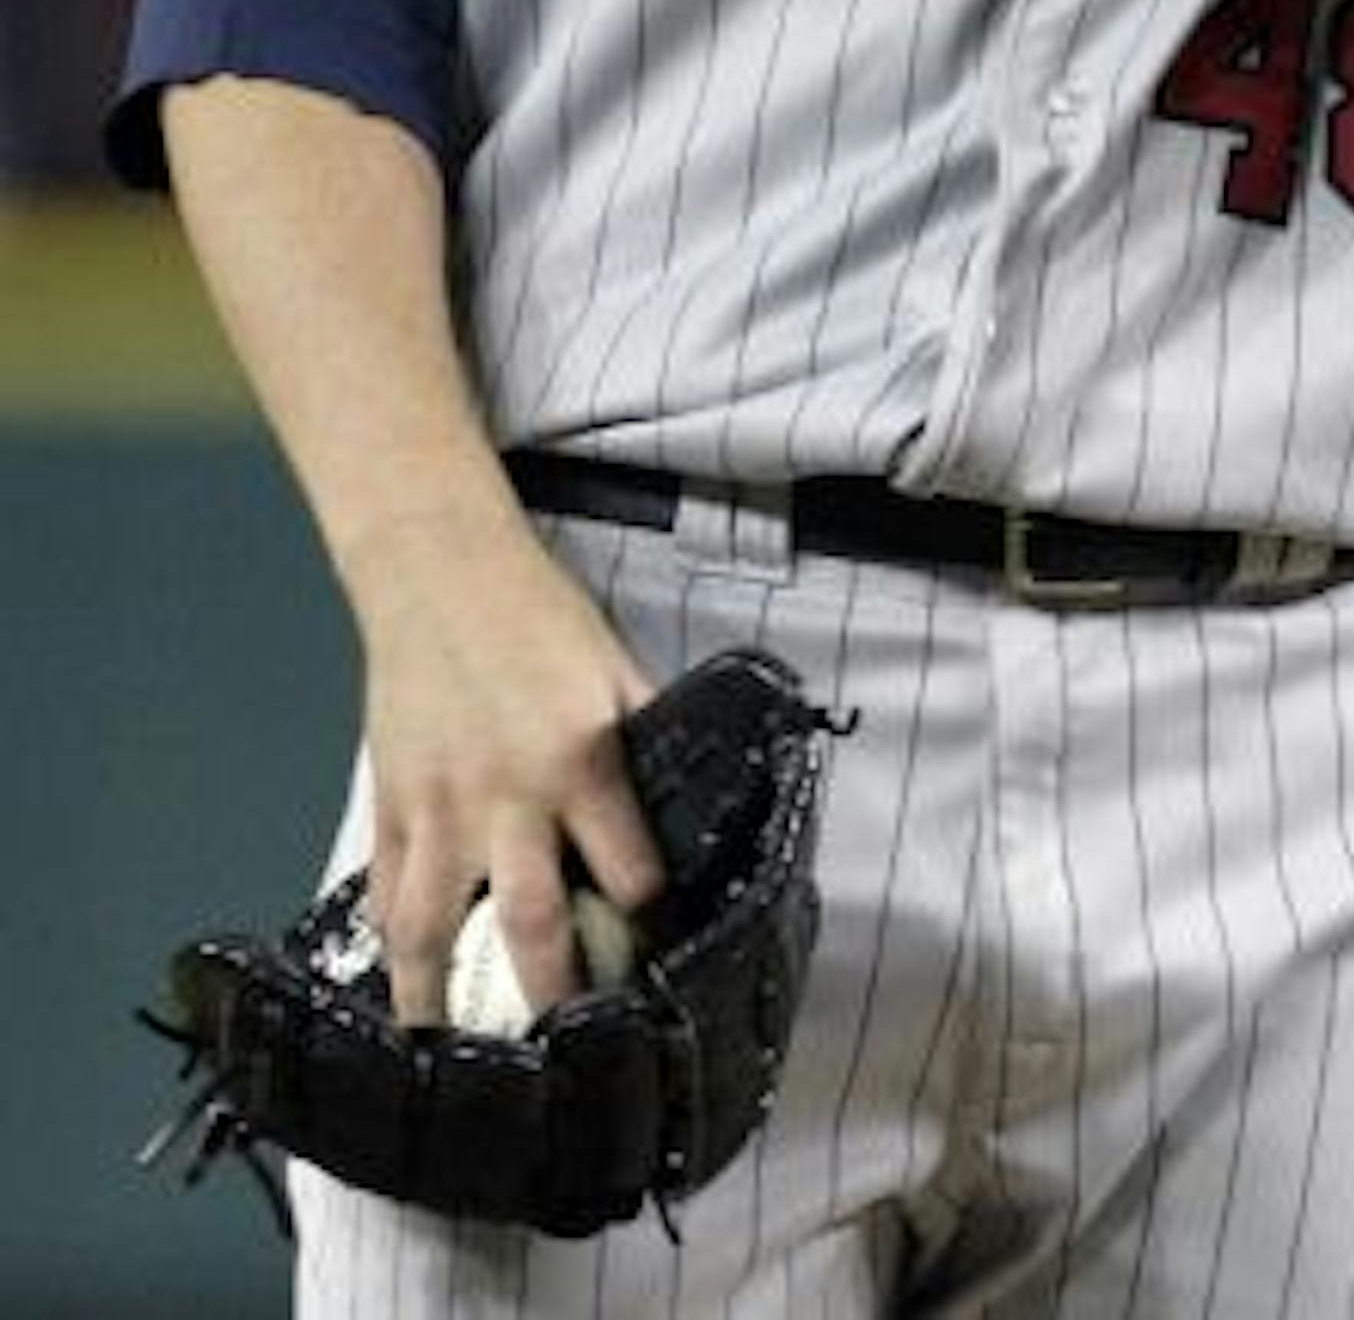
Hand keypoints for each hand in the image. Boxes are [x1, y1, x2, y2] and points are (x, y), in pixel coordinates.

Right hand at [352, 510, 664, 1024]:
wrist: (436, 570)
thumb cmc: (537, 614)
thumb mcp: (613, 664)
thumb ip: (644, 731)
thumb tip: (688, 790)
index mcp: (581, 758)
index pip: (630, 868)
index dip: (651, 918)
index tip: (663, 960)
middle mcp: (508, 796)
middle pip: (533, 924)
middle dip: (557, 997)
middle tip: (573, 1057)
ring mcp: (438, 806)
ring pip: (433, 929)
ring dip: (441, 1002)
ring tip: (455, 1062)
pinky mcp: (389, 802)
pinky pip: (387, 892)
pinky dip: (395, 944)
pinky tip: (405, 984)